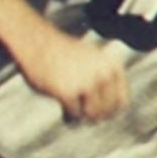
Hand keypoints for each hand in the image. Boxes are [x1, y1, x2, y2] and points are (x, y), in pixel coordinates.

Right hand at [12, 29, 127, 122]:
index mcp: (111, 65)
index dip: (110, 112)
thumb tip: (106, 115)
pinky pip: (74, 115)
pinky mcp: (68, 91)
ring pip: (92, 115)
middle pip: (106, 111)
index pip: (121, 102)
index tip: (100, 115)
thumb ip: (102, 82)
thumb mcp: (90, 61)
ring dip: (82, 115)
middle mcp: (103, 73)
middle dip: (94, 115)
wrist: (35, 41)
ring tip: (73, 108)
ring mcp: (85, 82)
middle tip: (82, 113)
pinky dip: (68, 114)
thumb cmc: (60, 53)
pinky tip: (62, 106)